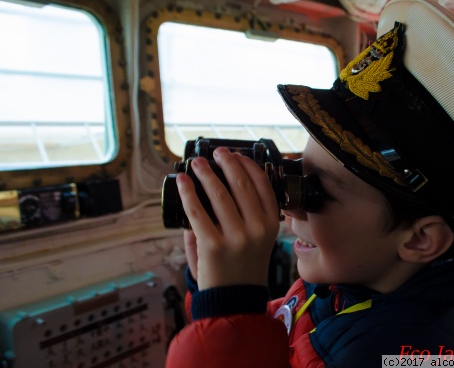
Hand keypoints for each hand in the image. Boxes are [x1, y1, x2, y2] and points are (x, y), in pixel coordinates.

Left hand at [176, 147, 279, 289]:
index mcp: (271, 224)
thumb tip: (219, 185)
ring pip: (218, 194)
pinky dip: (188, 193)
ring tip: (197, 163)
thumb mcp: (258, 240)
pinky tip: (182, 182)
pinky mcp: (213, 245)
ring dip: (205, 173)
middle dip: (227, 162)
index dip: (248, 165)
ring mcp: (236, 237)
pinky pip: (197, 212)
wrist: (234, 301)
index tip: (236, 155)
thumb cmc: (243, 267)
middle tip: (216, 152)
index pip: (262, 185)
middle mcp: (257, 228)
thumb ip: (245, 214)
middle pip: (241, 184)